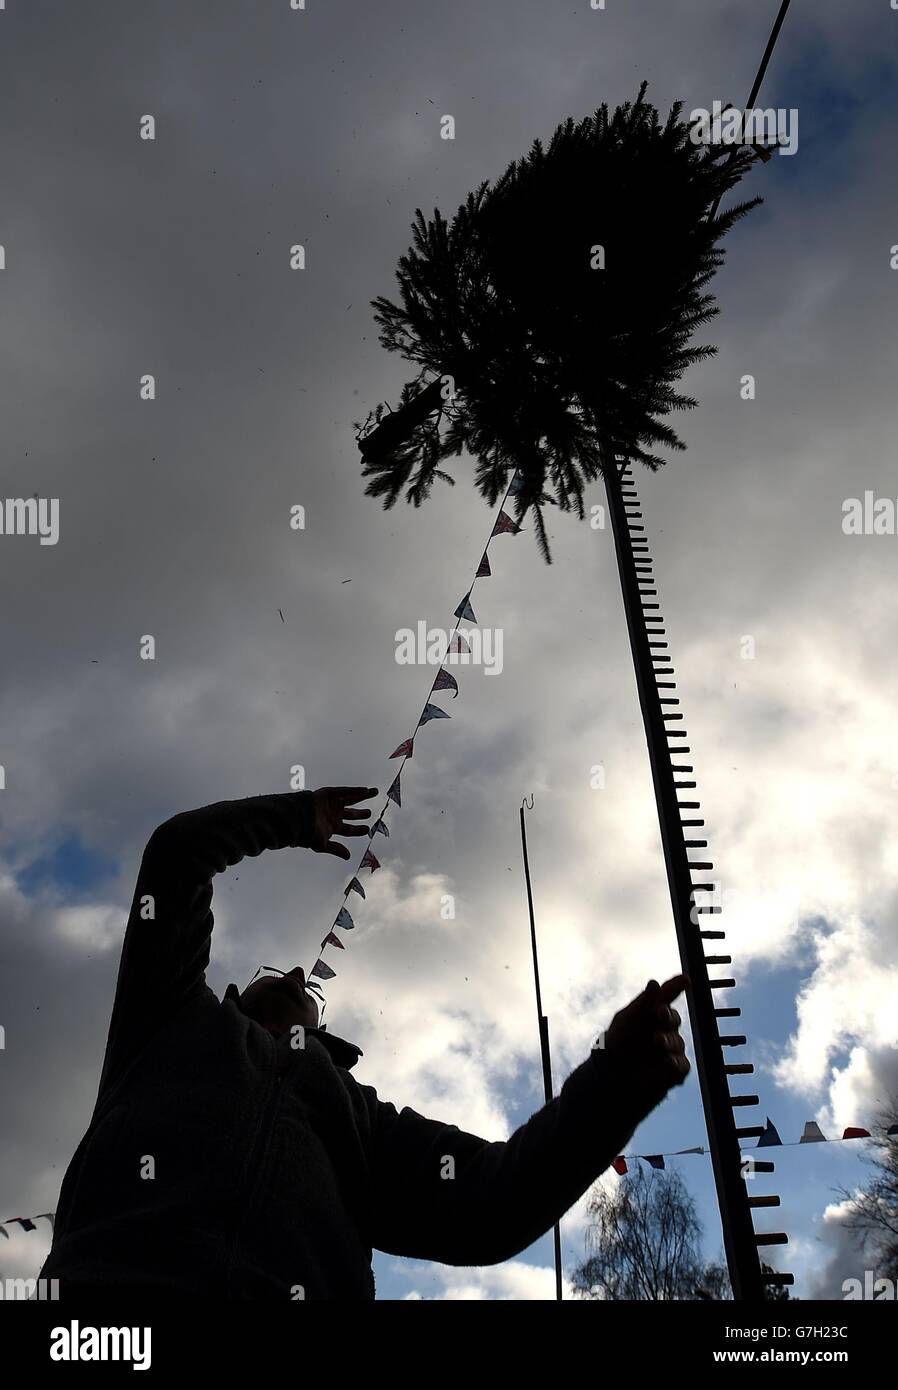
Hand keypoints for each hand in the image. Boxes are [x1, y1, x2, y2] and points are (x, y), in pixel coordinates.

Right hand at [308, 786, 377, 858]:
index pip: (349, 829)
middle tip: (370, 813)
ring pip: (351, 799)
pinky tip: (365, 790)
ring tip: (375, 791)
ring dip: (363, 795)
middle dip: (361, 814)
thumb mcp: (322, 844)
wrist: (295, 819)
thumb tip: (348, 857)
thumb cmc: (307, 834)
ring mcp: (331, 804)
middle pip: (351, 814)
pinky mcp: (328, 794)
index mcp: (333, 827)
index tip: (367, 830)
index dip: (359, 830)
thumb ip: (336, 849)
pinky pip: (344, 791)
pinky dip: (354, 790)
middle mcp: (334, 815)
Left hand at [602, 975, 690, 1103]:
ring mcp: (670, 1048)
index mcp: (652, 1012)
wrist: (612, 1075)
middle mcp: (664, 1028)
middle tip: (659, 1013)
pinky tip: (668, 1060)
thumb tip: (655, 982)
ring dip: (668, 1040)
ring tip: (656, 1040)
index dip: (676, 987)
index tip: (685, 980)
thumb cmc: (619, 1041)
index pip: (667, 996)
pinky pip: (682, 1064)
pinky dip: (675, 1061)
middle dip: (668, 1015)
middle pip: (673, 1018)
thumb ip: (643, 1002)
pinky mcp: (675, 1070)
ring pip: (677, 1041)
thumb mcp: (628, 1018)